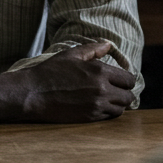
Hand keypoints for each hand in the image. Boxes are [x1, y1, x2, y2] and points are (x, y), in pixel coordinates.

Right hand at [19, 42, 135, 122]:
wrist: (34, 93)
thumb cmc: (51, 71)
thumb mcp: (71, 55)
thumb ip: (93, 49)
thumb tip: (108, 45)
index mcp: (100, 71)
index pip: (129, 79)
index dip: (126, 80)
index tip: (119, 80)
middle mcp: (102, 89)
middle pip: (128, 96)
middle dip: (124, 93)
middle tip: (115, 90)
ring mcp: (96, 105)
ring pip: (121, 109)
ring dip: (117, 104)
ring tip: (107, 98)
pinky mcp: (89, 118)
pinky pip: (109, 117)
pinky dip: (107, 112)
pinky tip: (97, 106)